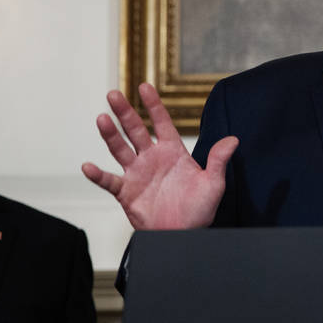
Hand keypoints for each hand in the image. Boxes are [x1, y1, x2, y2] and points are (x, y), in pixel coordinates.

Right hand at [82, 83, 237, 229]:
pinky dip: (98, 175)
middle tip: (114, 94)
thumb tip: (233, 140)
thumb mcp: (213, 184)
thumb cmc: (199, 211)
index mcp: (172, 152)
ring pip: (120, 149)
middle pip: (135, 130)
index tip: (145, 86)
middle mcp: (152, 158)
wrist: (183, 236)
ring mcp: (137, 174)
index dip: (153, 105)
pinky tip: (88, 166)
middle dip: (125, 112)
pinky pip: (109, 181)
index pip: (162, 123)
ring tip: (102, 119)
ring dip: (110, 135)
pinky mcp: (126, 192)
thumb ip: (218, 161)